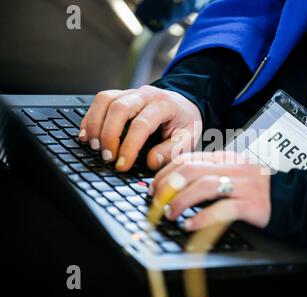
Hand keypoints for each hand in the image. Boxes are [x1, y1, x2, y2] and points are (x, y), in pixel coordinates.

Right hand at [78, 86, 202, 170]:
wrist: (184, 104)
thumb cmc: (183, 122)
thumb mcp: (188, 138)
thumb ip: (172, 150)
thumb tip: (152, 162)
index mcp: (165, 105)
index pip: (142, 124)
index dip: (129, 146)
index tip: (122, 164)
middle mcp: (146, 95)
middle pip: (119, 108)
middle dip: (109, 135)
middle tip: (107, 157)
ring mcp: (131, 92)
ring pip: (105, 100)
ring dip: (95, 124)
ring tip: (94, 147)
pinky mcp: (120, 95)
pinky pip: (100, 100)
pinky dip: (90, 118)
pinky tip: (88, 135)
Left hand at [151, 151, 270, 230]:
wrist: (289, 197)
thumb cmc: (255, 188)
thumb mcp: (232, 172)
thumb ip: (209, 174)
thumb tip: (176, 184)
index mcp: (225, 158)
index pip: (188, 158)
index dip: (166, 172)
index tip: (153, 186)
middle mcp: (232, 167)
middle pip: (191, 170)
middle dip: (168, 186)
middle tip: (157, 201)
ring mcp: (242, 185)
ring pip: (204, 186)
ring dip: (180, 201)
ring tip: (169, 214)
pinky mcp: (251, 204)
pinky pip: (222, 209)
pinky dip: (201, 218)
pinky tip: (189, 225)